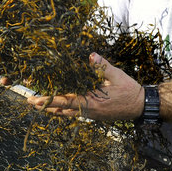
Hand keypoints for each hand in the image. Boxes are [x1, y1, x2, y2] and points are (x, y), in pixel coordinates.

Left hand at [27, 53, 144, 121]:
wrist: (141, 106)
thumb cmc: (129, 90)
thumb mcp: (117, 75)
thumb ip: (103, 66)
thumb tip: (91, 55)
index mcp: (92, 102)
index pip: (67, 102)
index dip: (50, 100)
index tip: (36, 99)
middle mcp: (89, 111)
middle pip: (62, 110)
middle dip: (46, 106)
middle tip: (30, 101)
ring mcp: (91, 114)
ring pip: (68, 113)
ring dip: (53, 109)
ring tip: (39, 105)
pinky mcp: (94, 114)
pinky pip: (75, 113)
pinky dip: (64, 110)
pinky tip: (58, 107)